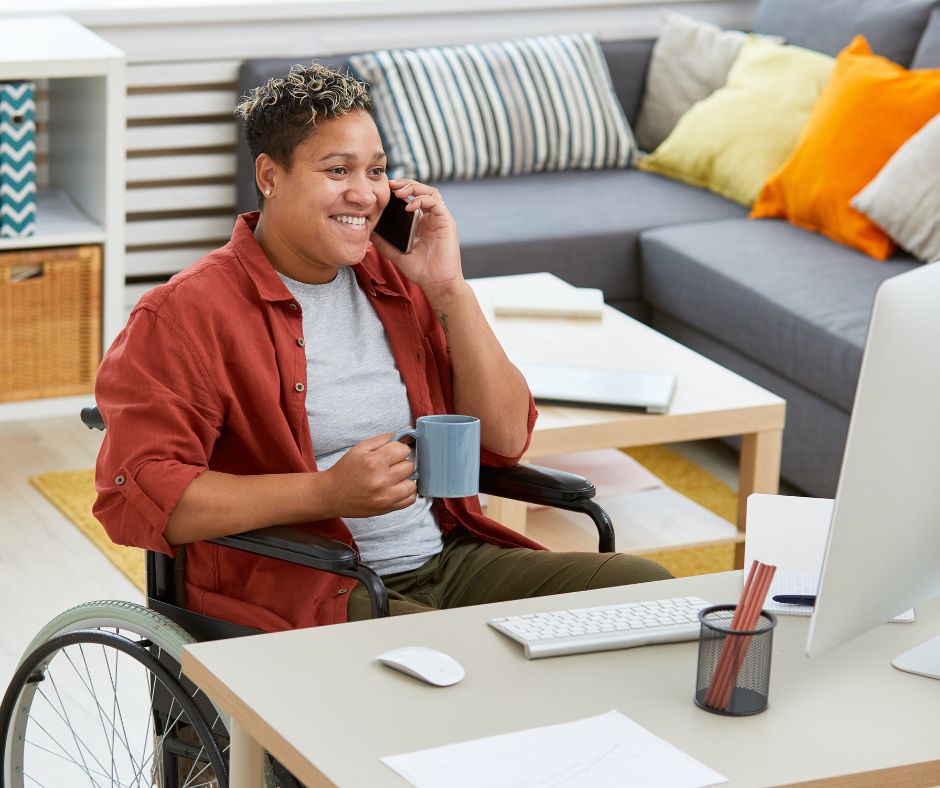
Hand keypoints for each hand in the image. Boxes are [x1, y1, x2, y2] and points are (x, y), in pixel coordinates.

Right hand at [322, 432, 417, 517]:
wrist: (331, 494)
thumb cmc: (346, 469)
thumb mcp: (361, 448)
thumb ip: (386, 438)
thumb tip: (409, 430)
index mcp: (374, 461)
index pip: (404, 450)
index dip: (398, 450)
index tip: (391, 453)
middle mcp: (381, 480)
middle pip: (410, 466)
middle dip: (401, 463)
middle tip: (389, 466)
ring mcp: (385, 496)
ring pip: (413, 483)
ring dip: (405, 479)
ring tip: (393, 478)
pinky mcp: (387, 508)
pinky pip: (410, 499)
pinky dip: (406, 493)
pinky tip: (396, 488)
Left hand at [370, 179, 463, 299]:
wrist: (437, 283)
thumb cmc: (420, 271)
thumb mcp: (396, 254)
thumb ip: (384, 243)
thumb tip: (368, 232)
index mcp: (419, 223)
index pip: (411, 198)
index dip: (399, 190)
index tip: (384, 189)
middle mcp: (430, 218)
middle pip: (421, 190)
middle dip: (405, 184)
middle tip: (391, 185)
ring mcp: (439, 219)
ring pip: (430, 192)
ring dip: (414, 188)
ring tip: (399, 192)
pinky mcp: (447, 221)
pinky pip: (436, 202)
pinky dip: (422, 200)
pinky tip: (409, 207)